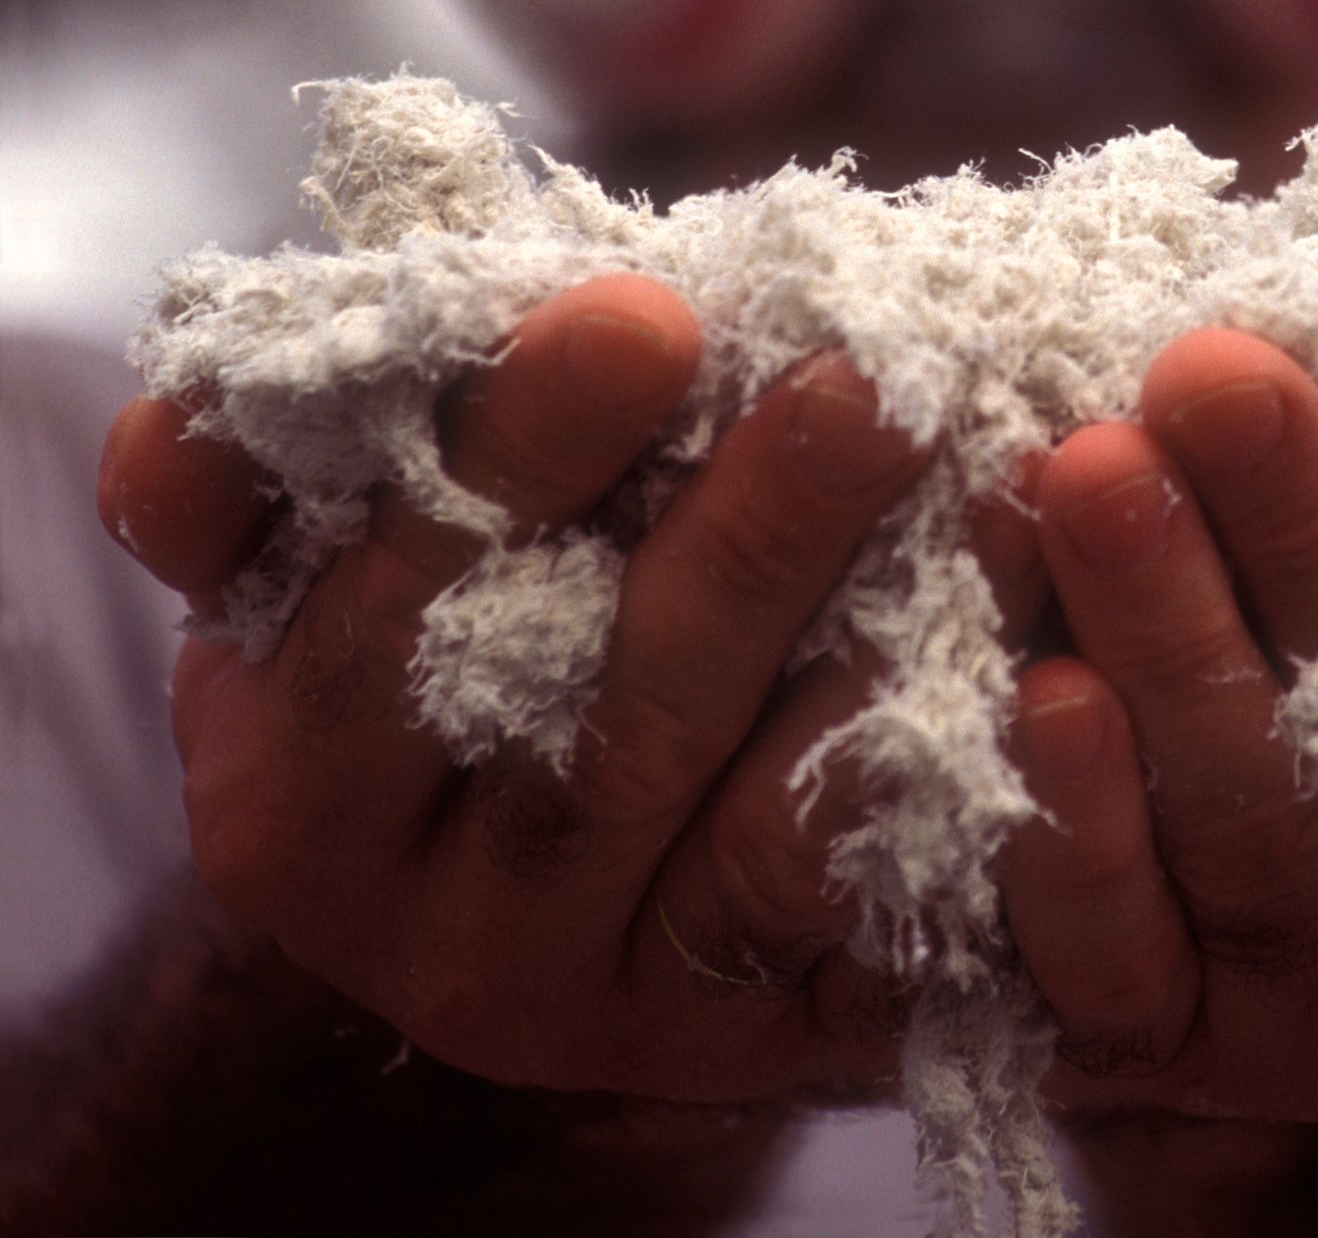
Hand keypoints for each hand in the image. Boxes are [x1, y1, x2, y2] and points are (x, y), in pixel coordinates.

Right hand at [98, 280, 1037, 1108]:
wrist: (504, 861)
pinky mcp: (770, 1042)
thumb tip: (216, 392)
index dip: (518, 452)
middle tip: (883, 369)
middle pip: (610, 710)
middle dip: (755, 528)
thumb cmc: (423, 617)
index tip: (649, 308)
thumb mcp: (312, 551)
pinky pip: (889, 923)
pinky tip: (1068, 662)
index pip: (395, 603)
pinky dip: (980, 792)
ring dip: (905, 642)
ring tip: (1019, 478)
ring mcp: (619, 1001)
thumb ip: (275, 466)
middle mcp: (443, 925)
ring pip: (766, 822)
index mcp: (300, 782)